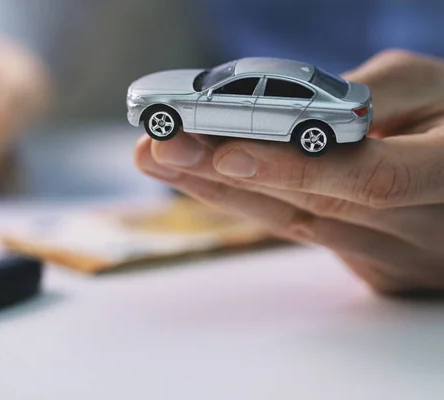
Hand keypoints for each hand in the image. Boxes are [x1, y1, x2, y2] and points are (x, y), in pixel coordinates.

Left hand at [135, 49, 443, 294]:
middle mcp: (424, 231)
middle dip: (227, 176)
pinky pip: (301, 232)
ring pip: (295, 225)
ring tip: (162, 160)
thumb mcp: (432, 86)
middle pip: (312, 209)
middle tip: (160, 147)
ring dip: (221, 192)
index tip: (226, 150)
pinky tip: (203, 180)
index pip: (370, 179)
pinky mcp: (373, 268)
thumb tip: (293, 110)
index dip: (296, 167)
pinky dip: (250, 203)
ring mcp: (396, 258)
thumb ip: (370, 96)